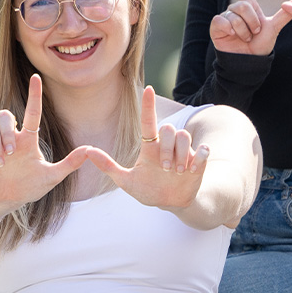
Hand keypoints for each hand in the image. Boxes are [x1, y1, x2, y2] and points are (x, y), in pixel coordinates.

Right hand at [0, 74, 87, 208]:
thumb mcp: (53, 176)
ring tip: (2, 163)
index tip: (36, 77)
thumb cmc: (32, 186)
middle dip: (7, 131)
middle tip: (11, 152)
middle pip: (5, 115)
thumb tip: (90, 150)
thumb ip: (71, 163)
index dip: (34, 94)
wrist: (7, 199)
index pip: (33, 111)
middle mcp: (12, 137)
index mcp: (28, 139)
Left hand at [85, 86, 208, 210]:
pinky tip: (191, 170)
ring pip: (185, 136)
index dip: (148, 105)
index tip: (148, 89)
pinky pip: (204, 149)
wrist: (171, 203)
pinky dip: (199, 158)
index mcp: (150, 147)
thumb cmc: (148, 189)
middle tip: (164, 167)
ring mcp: (184, 152)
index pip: (148, 121)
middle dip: (166, 147)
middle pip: (169, 129)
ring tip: (178, 172)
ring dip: (181, 154)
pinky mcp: (198, 161)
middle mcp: (168, 146)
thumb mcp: (126, 181)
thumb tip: (87, 151)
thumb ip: (108, 166)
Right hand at [209, 0, 291, 55]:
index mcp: (249, 6)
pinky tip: (233, 37)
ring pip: (234, 15)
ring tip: (245, 38)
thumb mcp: (274, 28)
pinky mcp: (217, 26)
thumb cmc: (260, 45)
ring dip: (244, 30)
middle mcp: (236, 9)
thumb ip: (285, 14)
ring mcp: (225, 17)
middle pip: (243, 5)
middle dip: (252, 22)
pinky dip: (231, 31)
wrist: (249, 62)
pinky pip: (223, 21)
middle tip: (254, 33)